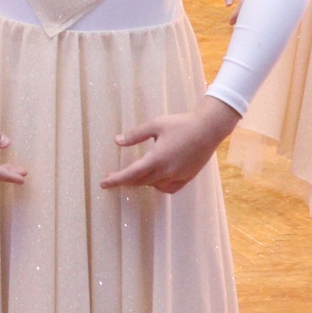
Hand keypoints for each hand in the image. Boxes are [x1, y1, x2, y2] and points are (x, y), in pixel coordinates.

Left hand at [101, 98, 238, 192]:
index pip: (130, 174)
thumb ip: (135, 135)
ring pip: (153, 185)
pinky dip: (159, 186)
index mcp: (156, 159)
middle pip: (140, 181)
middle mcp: (166, 171)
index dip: (115, 180)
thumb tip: (117, 141)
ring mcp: (177, 176)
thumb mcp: (155, 125)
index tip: (103, 184)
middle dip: (125, 180)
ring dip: (141, 182)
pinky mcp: (187, 178)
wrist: (209, 128)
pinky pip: (168, 188)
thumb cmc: (181, 124)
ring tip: (135, 173)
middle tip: (114, 176)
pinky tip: (156, 179)